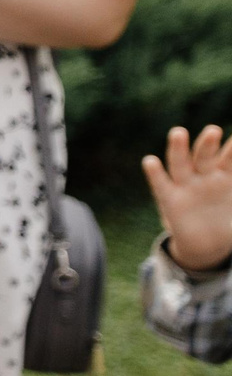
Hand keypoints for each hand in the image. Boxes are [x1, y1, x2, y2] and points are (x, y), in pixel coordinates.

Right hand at [145, 124, 231, 272]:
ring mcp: (187, 185)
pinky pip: (161, 184)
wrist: (208, 244)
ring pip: (182, 163)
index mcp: (228, 176)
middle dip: (208, 143)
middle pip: (206, 155)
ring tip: (178, 133)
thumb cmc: (231, 223)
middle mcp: (206, 176)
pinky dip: (155, 173)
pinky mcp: (170, 199)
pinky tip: (151, 162)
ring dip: (179, 149)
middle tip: (213, 131)